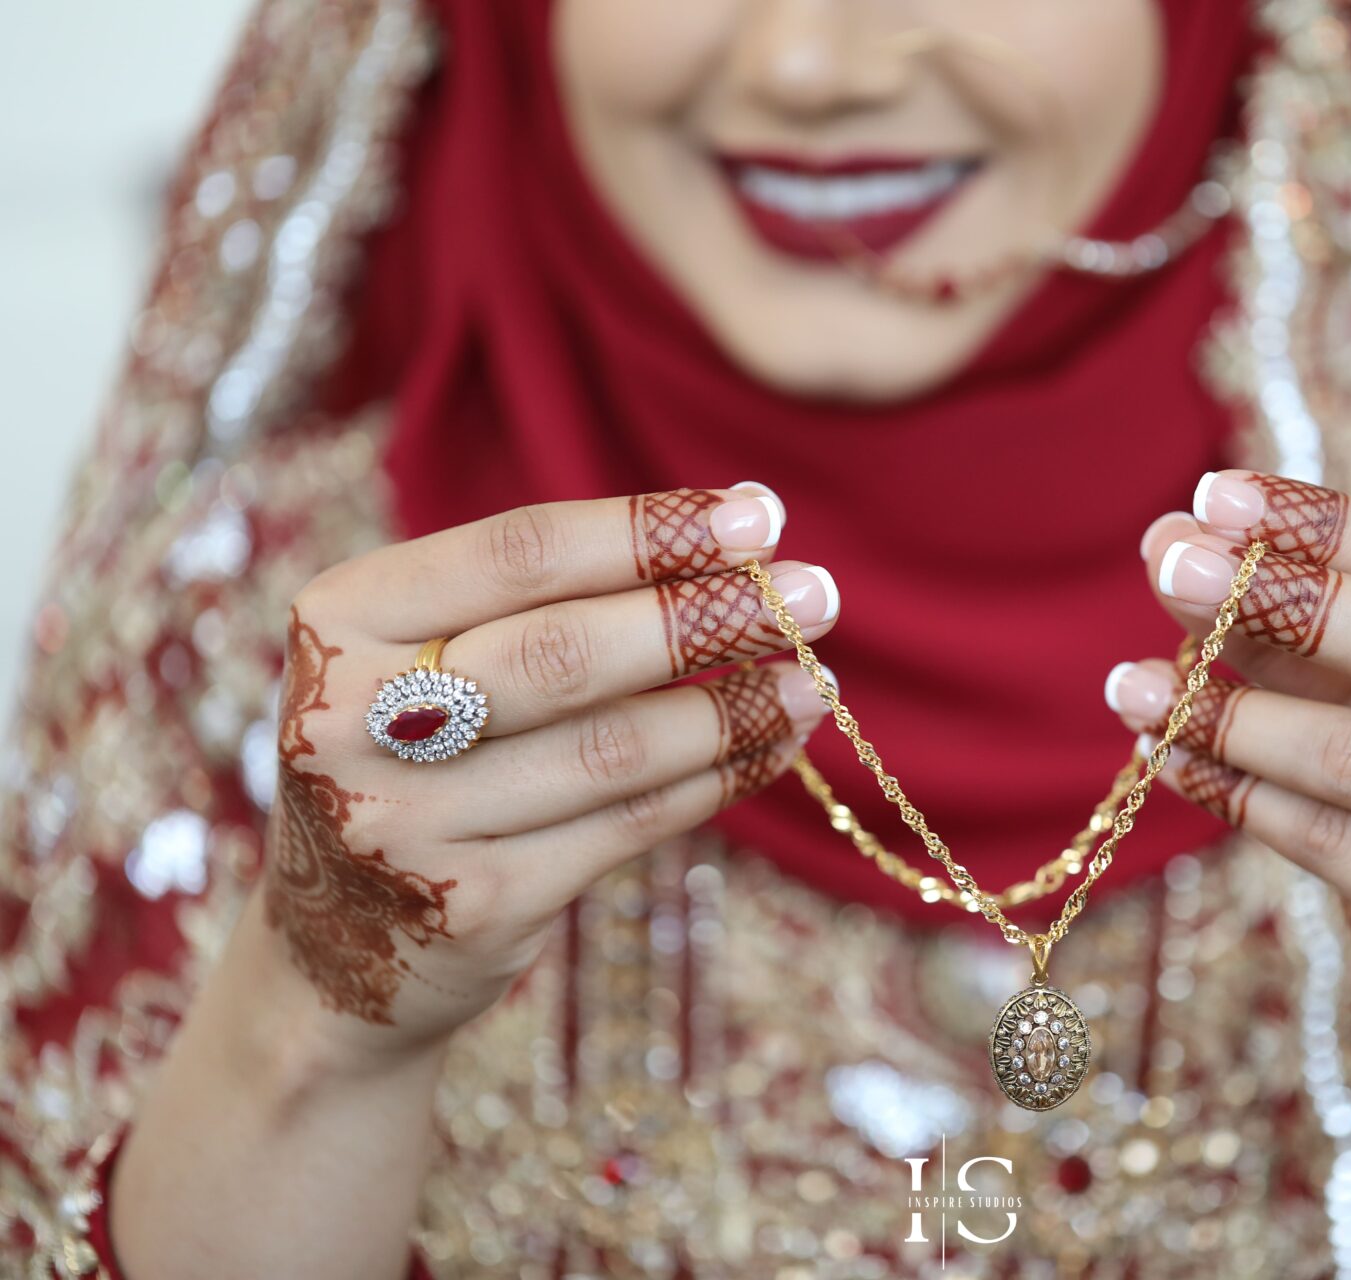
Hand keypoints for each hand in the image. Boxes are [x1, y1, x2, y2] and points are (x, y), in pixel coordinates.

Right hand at [262, 483, 837, 1059]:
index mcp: (338, 620)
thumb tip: (736, 545)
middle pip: (565, 651)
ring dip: (732, 709)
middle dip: (707, 617)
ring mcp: (406, 823)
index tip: (759, 516)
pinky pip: (628, 825)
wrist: (338, 951)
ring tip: (810, 681)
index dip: (650, 530)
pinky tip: (770, 747)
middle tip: (813, 594)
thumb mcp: (422, 659)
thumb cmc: (413, 759)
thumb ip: (533, 603)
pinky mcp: (474, 906)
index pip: (518, 554)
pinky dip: (715, 780)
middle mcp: (350, 719)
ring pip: (612, 749)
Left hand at [1113, 471, 1350, 1093]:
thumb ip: (1310, 621)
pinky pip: (1336, 847)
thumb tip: (1173, 540)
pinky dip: (1240, 798)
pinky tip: (1170, 763)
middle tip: (1170, 567)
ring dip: (1232, 714)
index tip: (1215, 494)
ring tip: (1133, 685)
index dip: (1326, 522)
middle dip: (1283, 598)